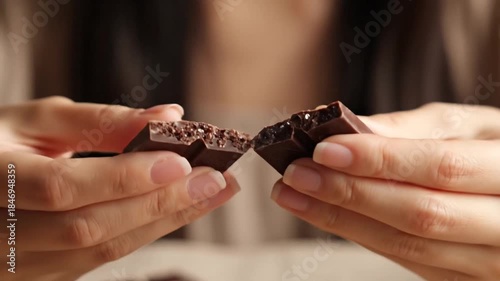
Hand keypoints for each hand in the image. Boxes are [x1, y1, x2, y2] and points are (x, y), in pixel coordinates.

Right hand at [0, 97, 239, 280]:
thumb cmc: (1, 143)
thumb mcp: (36, 120)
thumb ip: (99, 121)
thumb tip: (167, 117)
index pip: (62, 188)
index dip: (124, 178)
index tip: (180, 162)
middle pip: (90, 228)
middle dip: (161, 203)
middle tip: (216, 180)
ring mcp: (19, 264)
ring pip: (101, 251)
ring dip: (164, 221)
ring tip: (211, 195)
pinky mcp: (42, 274)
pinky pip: (100, 259)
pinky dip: (145, 232)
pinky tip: (178, 211)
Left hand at [272, 103, 499, 280]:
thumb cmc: (497, 150)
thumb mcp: (477, 127)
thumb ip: (419, 129)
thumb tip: (356, 130)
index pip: (442, 167)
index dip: (380, 159)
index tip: (324, 148)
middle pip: (420, 215)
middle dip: (350, 193)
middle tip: (296, 173)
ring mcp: (487, 264)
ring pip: (407, 246)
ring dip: (341, 219)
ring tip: (295, 194)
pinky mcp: (461, 278)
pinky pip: (407, 259)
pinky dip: (360, 234)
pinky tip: (326, 213)